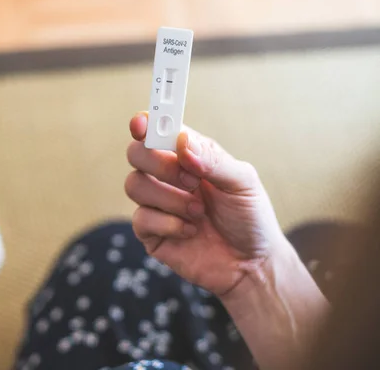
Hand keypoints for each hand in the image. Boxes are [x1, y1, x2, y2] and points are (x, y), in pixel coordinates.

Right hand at [125, 112, 286, 295]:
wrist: (252, 264)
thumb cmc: (249, 218)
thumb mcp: (242, 181)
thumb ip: (213, 159)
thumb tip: (182, 143)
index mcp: (188, 156)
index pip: (158, 131)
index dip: (145, 123)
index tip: (141, 123)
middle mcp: (167, 177)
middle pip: (136, 154)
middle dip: (160, 164)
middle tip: (192, 180)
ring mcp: (157, 204)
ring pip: (134, 184)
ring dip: (169, 198)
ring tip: (198, 212)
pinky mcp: (151, 233)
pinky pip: (140, 218)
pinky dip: (169, 224)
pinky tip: (190, 231)